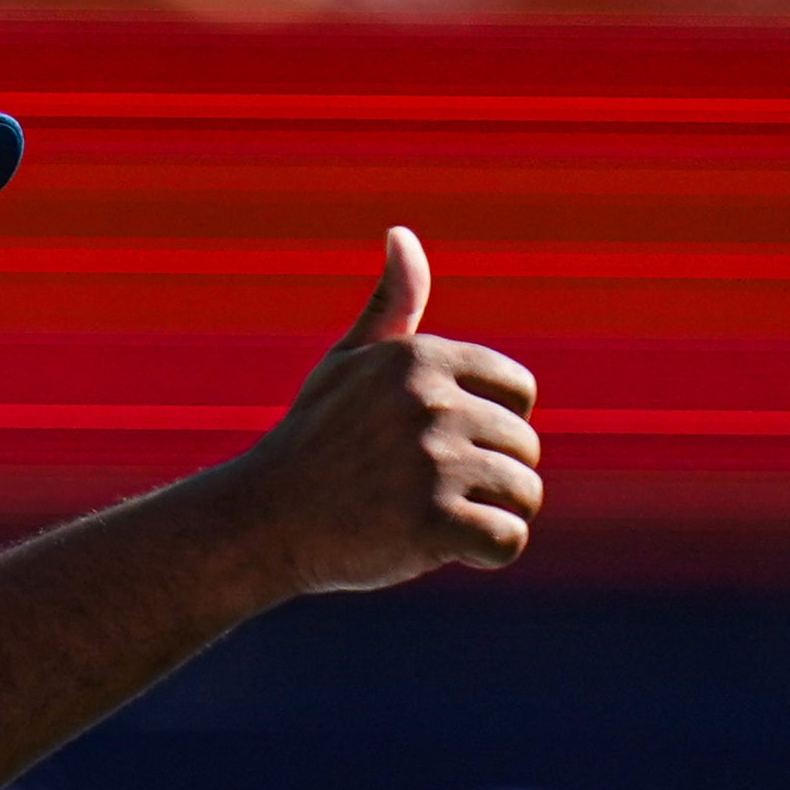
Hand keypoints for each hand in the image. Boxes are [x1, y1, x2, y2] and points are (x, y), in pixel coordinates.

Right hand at [221, 227, 541, 595]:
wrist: (263, 522)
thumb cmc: (312, 443)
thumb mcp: (347, 363)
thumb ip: (392, 307)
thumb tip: (402, 236)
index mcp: (423, 359)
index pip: (520, 392)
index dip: (491, 426)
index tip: (442, 446)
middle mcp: (433, 404)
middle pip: (526, 448)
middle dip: (491, 477)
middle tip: (428, 492)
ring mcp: (435, 464)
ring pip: (525, 494)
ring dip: (493, 516)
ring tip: (437, 519)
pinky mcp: (435, 523)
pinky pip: (510, 540)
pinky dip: (488, 553)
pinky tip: (445, 547)